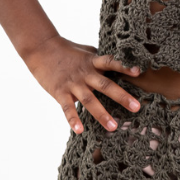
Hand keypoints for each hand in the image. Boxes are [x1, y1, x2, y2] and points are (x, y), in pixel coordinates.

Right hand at [24, 35, 141, 133]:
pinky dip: (73, 120)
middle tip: (136, 107)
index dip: (124, 66)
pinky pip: (67, 108)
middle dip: (121, 97)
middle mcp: (85, 73)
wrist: (41, 48)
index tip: (138, 72)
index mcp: (92, 62)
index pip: (111, 62)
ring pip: (89, 100)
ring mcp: (72, 84)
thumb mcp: (86, 51)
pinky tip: (79, 131)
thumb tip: (116, 65)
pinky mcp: (59, 92)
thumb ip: (100, 59)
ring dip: (102, 114)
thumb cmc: (66, 50)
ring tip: (113, 127)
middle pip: (105, 85)